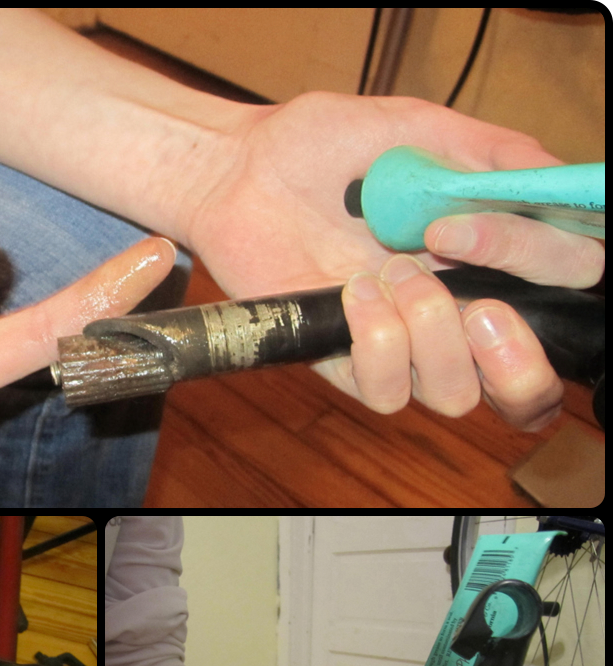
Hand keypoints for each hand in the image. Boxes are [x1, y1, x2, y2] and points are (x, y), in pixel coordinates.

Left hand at [181, 92, 603, 429]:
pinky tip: (352, 292)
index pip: (562, 286)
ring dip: (432, 332)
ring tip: (389, 273)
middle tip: (481, 309)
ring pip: (454, 395)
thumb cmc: (321, 148)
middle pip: (522, 386)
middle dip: (515, 357)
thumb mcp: (419, 131)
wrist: (242, 170)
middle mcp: (452, 308)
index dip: (539, 265)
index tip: (463, 226)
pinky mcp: (345, 359)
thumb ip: (491, 155)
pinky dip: (377, 343)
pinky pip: (384, 391)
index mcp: (486, 255)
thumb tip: (557, 181)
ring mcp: (399, 341)